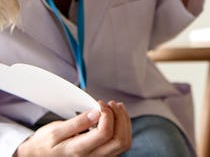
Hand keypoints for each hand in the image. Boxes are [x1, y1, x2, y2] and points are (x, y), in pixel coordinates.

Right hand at [16, 101, 131, 156]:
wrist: (40, 156)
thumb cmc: (46, 143)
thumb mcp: (55, 131)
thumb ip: (77, 123)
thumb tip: (97, 113)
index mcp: (78, 151)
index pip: (104, 134)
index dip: (107, 114)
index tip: (100, 104)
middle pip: (120, 140)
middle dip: (120, 117)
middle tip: (111, 103)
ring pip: (124, 143)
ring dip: (124, 121)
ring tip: (115, 107)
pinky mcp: (103, 155)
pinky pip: (121, 143)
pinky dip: (122, 127)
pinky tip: (115, 116)